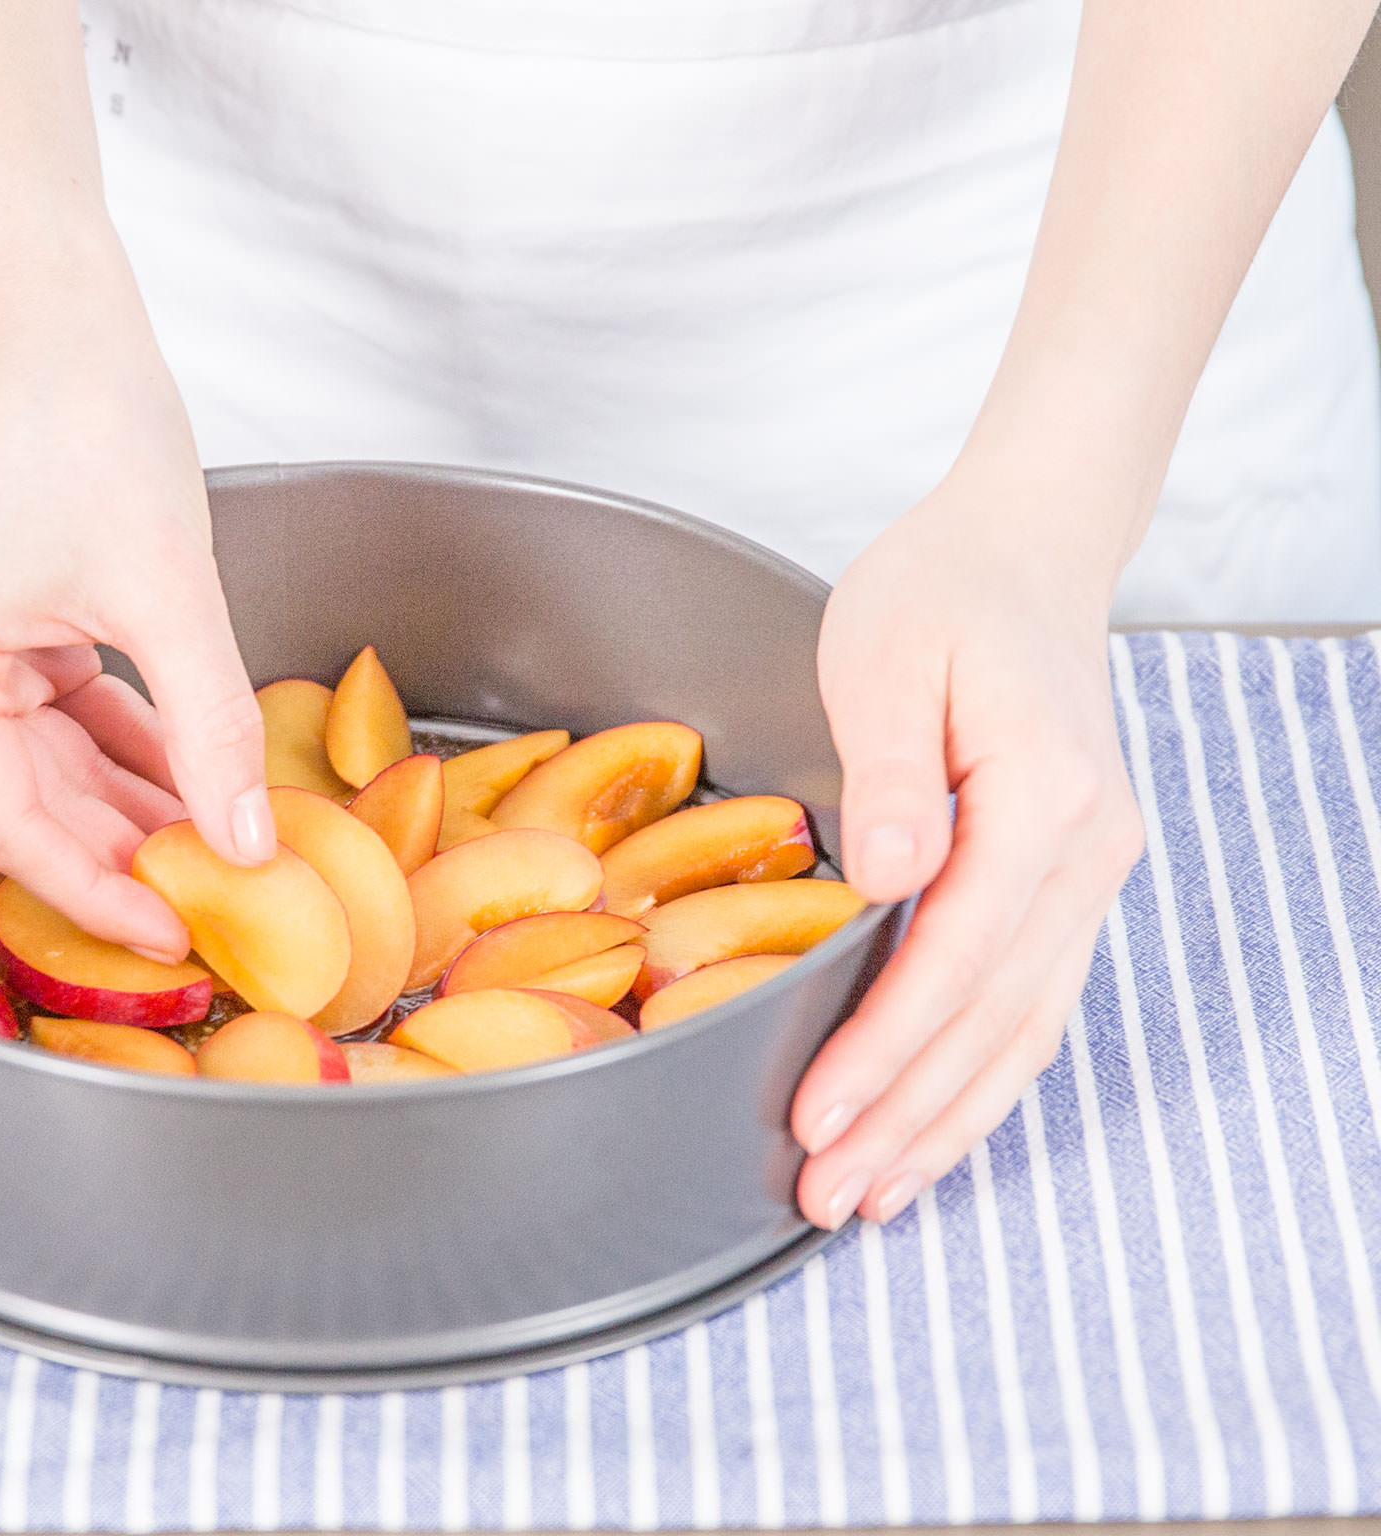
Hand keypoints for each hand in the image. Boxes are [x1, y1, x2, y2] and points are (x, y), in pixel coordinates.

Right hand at [0, 251, 272, 960]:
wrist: (60, 318)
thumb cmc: (93, 419)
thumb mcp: (170, 591)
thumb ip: (210, 729)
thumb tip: (246, 845)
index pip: (7, 819)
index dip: (95, 888)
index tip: (174, 934)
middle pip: (23, 799)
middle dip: (125, 848)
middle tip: (216, 903)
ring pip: (43, 766)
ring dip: (131, 801)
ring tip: (220, 845)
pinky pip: (51, 718)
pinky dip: (120, 747)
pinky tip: (192, 781)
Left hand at [790, 470, 1145, 1227]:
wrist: (1024, 551)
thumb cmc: (943, 592)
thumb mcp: (887, 659)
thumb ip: (893, 775)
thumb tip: (893, 880)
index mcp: (1043, 799)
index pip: (954, 959)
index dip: (883, 1049)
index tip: (818, 1117)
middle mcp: (1087, 852)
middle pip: (993, 1023)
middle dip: (906, 1119)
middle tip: (824, 1197)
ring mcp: (1090, 874)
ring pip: (1023, 1034)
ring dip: (945, 1122)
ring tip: (871, 1196)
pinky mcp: (1068, 883)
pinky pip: (1030, 1004)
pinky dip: (980, 1078)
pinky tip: (931, 1127)